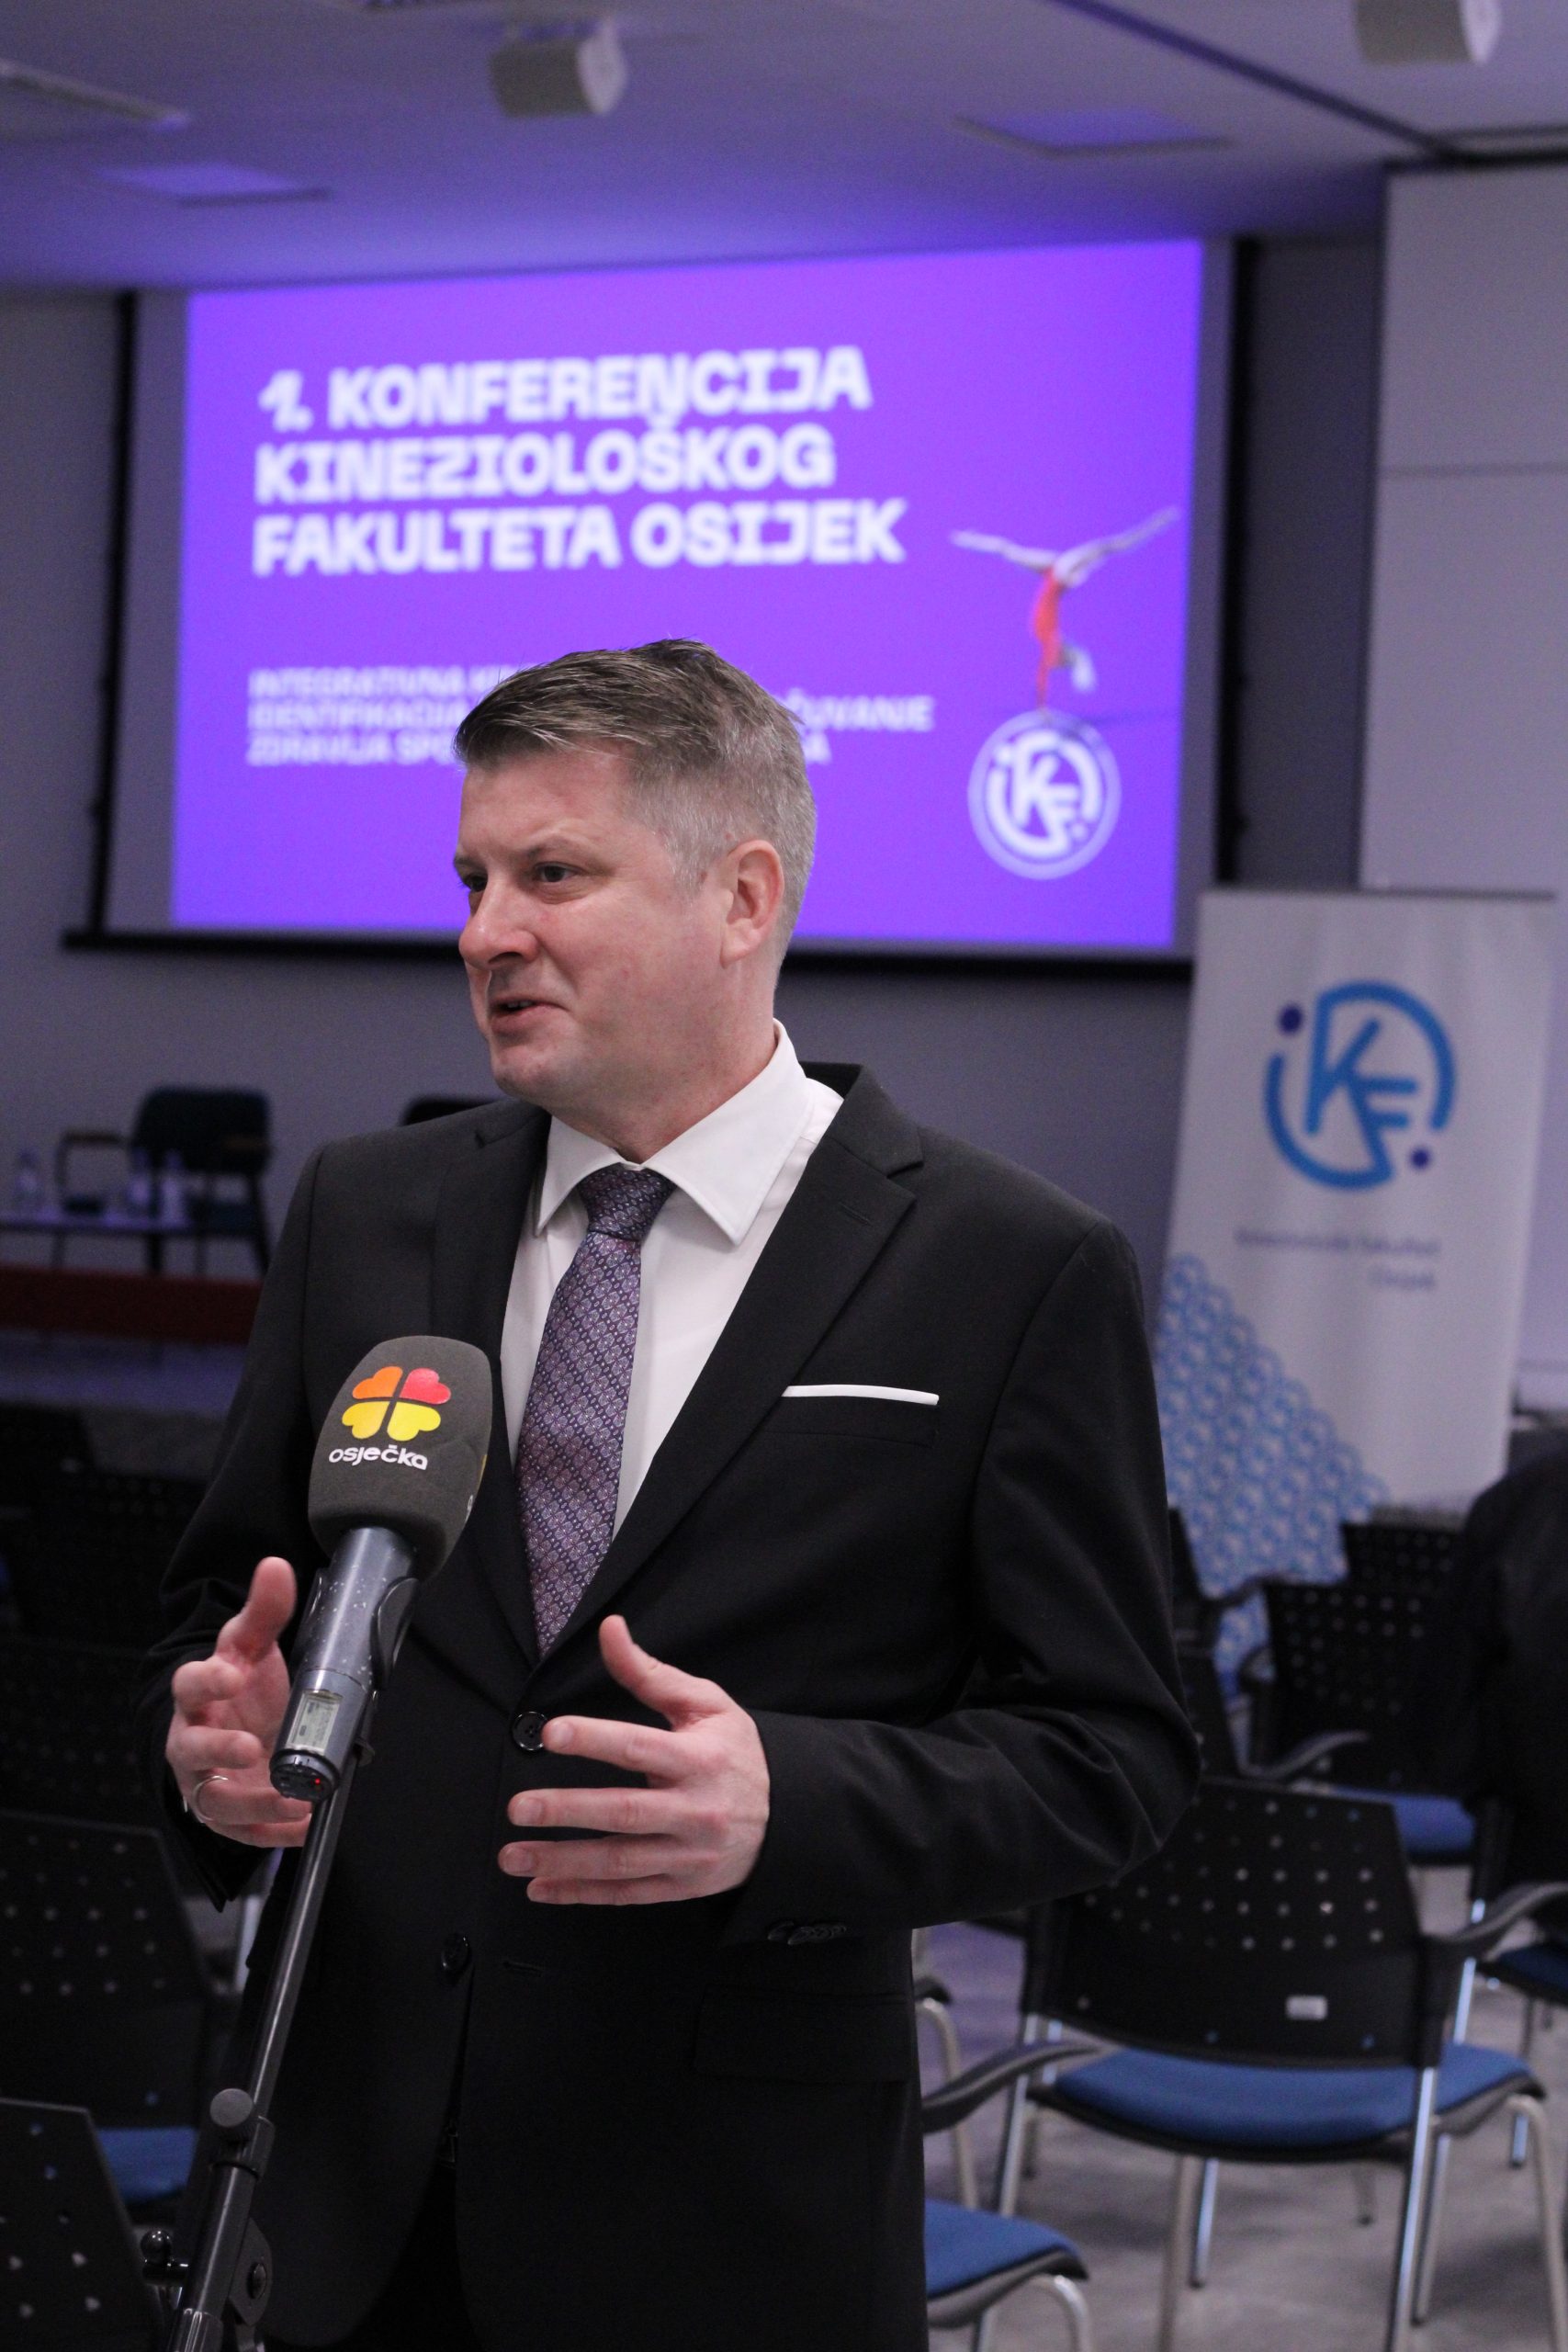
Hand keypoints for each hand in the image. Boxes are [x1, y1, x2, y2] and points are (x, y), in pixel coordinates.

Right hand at [165, 1556, 313, 1848]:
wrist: (238, 1728)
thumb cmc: (242, 1688)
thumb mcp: (253, 1646)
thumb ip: (265, 1610)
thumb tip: (275, 1566)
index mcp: (199, 1694)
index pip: (190, 1684)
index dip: (208, 1680)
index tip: (232, 1674)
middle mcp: (193, 1740)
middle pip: (191, 1748)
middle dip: (218, 1749)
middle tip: (249, 1746)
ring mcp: (206, 1781)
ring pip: (214, 1799)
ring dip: (252, 1802)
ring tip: (292, 1799)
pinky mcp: (226, 1814)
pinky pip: (242, 1830)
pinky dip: (272, 1831)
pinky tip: (304, 1824)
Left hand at [500, 1616, 769, 1904]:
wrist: (787, 1818)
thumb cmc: (734, 1753)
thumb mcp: (705, 1704)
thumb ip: (649, 1672)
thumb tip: (610, 1630)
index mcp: (698, 1758)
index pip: (639, 1747)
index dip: (594, 1739)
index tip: (552, 1734)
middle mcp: (694, 1810)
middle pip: (625, 1812)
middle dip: (568, 1811)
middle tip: (519, 1807)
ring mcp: (688, 1854)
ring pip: (620, 1862)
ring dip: (561, 1861)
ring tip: (512, 1855)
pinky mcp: (682, 1885)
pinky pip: (627, 1894)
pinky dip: (581, 1893)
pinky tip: (541, 1888)